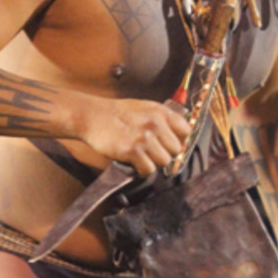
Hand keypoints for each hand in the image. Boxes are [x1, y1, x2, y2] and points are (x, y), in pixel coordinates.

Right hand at [76, 95, 190, 175]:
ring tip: (142, 157)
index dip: (178, 140)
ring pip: (164, 162)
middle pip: (175, 150)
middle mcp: (155, 123)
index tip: (168, 144)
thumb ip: (161, 119)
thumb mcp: (143, 107)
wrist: (92, 116)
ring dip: (154, 163)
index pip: (185, 130)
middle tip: (152, 152)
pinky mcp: (132, 151)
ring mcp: (144, 138)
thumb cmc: (116, 113)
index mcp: (160, 111)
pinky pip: (149, 170)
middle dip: (165, 153)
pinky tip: (135, 163)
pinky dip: (142, 170)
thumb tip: (178, 135)